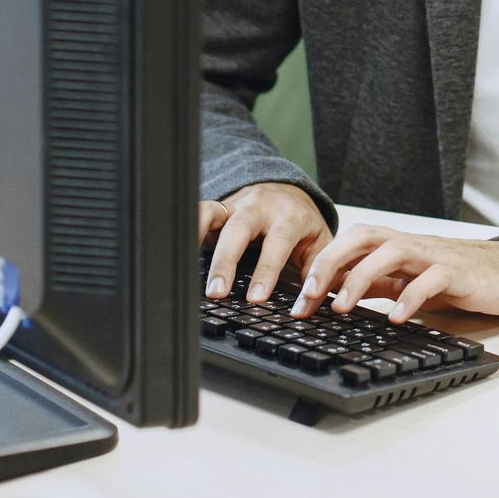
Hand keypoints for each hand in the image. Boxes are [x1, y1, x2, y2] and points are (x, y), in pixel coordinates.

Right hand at [201, 183, 331, 304]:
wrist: (288, 192)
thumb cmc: (302, 224)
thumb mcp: (319, 244)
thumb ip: (318, 273)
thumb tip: (314, 306)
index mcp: (289, 216)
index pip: (278, 243)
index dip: (267, 270)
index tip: (256, 298)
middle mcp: (260, 208)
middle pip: (240, 229)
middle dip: (227, 262)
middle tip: (217, 294)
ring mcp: (235, 205)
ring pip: (213, 217)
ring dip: (199, 242)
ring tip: (188, 274)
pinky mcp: (218, 208)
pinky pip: (199, 212)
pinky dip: (188, 229)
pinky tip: (179, 253)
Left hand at [289, 224, 498, 323]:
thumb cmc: (456, 277)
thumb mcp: (406, 281)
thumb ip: (375, 284)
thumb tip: (334, 296)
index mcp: (395, 247)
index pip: (349, 245)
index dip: (321, 267)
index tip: (299, 300)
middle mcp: (410, 245)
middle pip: (363, 237)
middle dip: (331, 263)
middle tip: (309, 297)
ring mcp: (434, 256)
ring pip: (391, 251)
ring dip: (361, 277)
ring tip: (342, 307)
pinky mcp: (458, 272)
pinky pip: (431, 278)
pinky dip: (410, 296)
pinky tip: (395, 317)